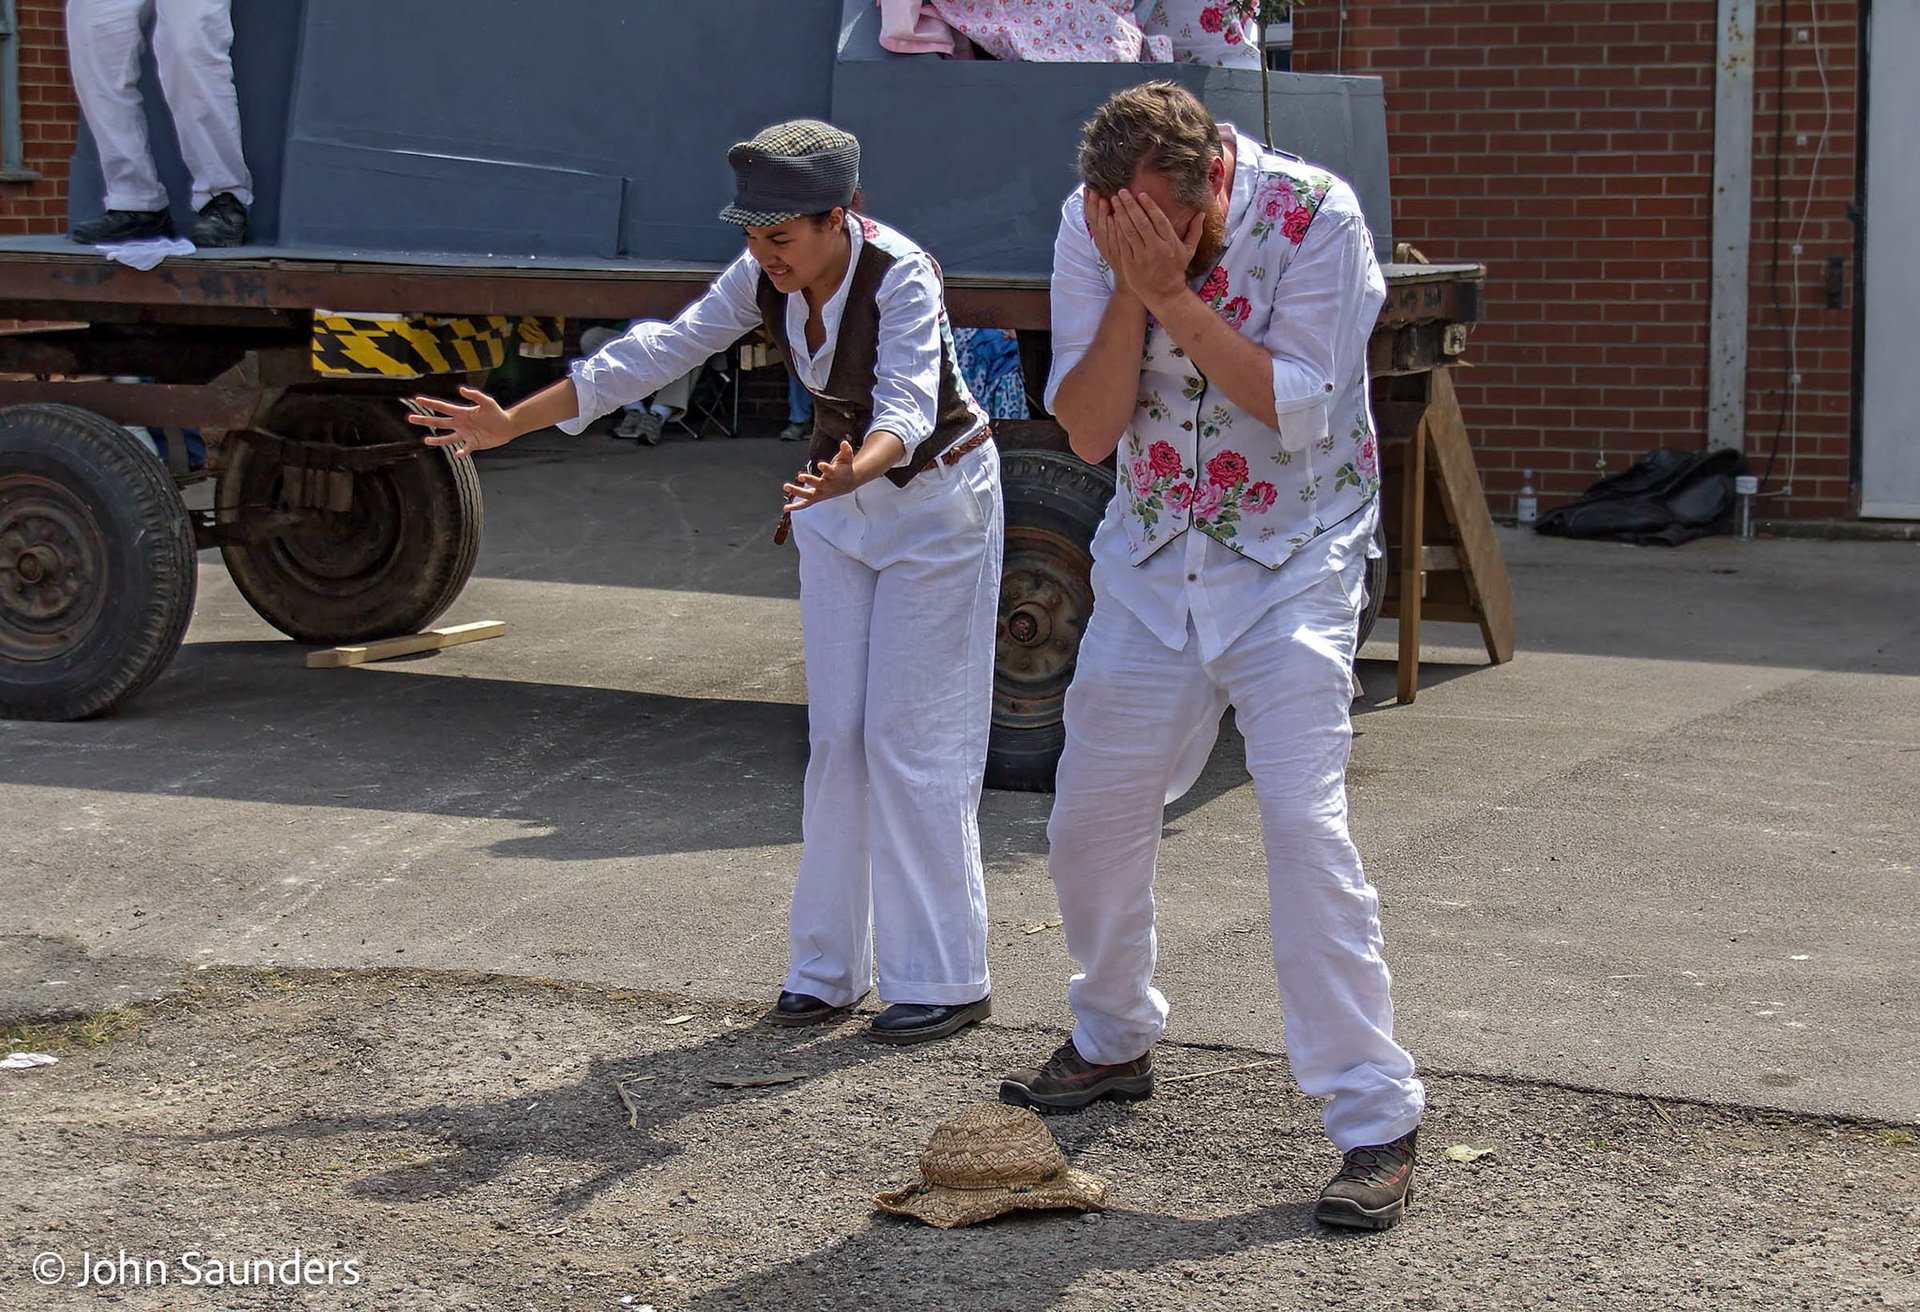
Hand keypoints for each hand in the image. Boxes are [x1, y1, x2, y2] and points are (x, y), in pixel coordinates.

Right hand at [407, 386, 516, 455]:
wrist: (507, 426)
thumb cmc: (497, 412)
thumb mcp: (487, 402)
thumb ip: (475, 395)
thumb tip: (461, 390)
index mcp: (462, 412)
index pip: (442, 407)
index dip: (430, 403)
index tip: (417, 399)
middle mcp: (460, 423)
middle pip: (439, 421)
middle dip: (424, 420)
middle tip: (410, 418)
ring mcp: (465, 434)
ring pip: (447, 438)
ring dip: (437, 439)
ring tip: (426, 440)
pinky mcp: (473, 444)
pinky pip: (465, 449)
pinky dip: (462, 452)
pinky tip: (458, 454)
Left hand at [782, 439, 859, 511]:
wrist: (848, 484)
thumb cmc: (844, 468)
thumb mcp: (847, 458)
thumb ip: (846, 450)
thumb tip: (844, 442)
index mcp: (834, 475)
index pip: (830, 471)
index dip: (825, 468)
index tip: (820, 464)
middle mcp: (827, 486)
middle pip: (818, 484)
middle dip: (809, 480)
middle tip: (800, 476)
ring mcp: (821, 493)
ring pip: (808, 495)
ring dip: (797, 491)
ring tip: (785, 486)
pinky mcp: (816, 498)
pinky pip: (805, 504)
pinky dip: (796, 506)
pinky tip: (786, 508)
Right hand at [1085, 193, 1132, 298]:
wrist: (1132, 285)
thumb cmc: (1128, 262)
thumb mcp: (1117, 243)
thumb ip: (1114, 226)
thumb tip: (1113, 208)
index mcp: (1102, 238)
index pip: (1092, 217)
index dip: (1089, 203)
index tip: (1088, 188)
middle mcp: (1104, 243)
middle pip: (1095, 221)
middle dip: (1093, 205)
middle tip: (1092, 190)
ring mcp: (1112, 250)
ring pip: (1104, 230)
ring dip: (1103, 214)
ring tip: (1102, 199)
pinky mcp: (1121, 256)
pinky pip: (1115, 240)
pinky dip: (1113, 229)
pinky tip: (1112, 218)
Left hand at [1108, 189, 1204, 308]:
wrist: (1165, 294)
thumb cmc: (1176, 269)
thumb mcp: (1188, 251)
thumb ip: (1195, 231)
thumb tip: (1202, 213)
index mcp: (1170, 243)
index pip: (1159, 220)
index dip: (1149, 206)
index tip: (1141, 194)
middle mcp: (1156, 248)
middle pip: (1141, 222)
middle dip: (1131, 205)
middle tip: (1122, 192)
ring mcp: (1142, 256)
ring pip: (1129, 231)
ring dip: (1121, 214)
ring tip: (1114, 201)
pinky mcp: (1130, 263)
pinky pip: (1122, 243)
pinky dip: (1116, 229)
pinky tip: (1111, 218)